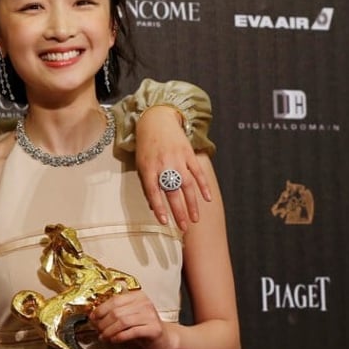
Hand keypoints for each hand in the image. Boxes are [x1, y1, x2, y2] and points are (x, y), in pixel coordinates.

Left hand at [90, 290, 175, 348]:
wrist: (165, 339)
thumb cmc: (144, 327)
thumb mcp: (129, 315)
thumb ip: (115, 312)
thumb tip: (94, 315)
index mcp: (137, 296)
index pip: (114, 300)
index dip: (100, 310)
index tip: (93, 318)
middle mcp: (145, 303)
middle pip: (116, 312)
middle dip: (103, 323)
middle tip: (97, 330)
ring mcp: (150, 316)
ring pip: (122, 322)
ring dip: (109, 331)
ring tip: (104, 336)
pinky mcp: (154, 329)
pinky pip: (131, 332)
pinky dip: (119, 336)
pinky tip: (114, 340)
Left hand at [134, 106, 211, 230]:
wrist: (157, 121)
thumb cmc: (147, 146)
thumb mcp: (141, 165)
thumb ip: (147, 185)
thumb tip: (153, 207)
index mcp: (149, 168)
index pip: (153, 192)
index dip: (159, 207)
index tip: (164, 222)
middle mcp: (164, 165)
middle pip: (172, 192)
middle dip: (178, 211)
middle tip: (183, 227)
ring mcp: (178, 159)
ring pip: (187, 185)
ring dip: (192, 203)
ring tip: (194, 219)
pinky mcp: (189, 154)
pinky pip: (198, 173)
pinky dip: (204, 186)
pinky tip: (207, 199)